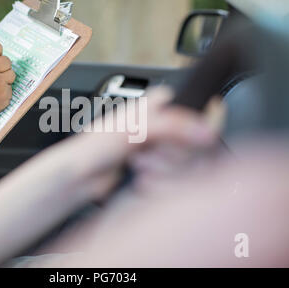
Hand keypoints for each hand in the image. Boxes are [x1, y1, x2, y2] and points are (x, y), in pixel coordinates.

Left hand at [53, 87, 223, 201]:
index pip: (192, 107)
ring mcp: (160, 150)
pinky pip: (177, 180)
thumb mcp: (136, 128)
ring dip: (161, 169)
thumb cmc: (96, 147)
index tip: (179, 135)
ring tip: (138, 165)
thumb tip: (206, 131)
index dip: (190, 123)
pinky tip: (141, 179)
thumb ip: (174, 126)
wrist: (81, 177)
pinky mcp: (158, 172)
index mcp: (155, 105)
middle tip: (147, 151)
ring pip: (187, 163)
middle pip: (193, 140)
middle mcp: (160, 126)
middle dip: (169, 152)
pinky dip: (160, 182)